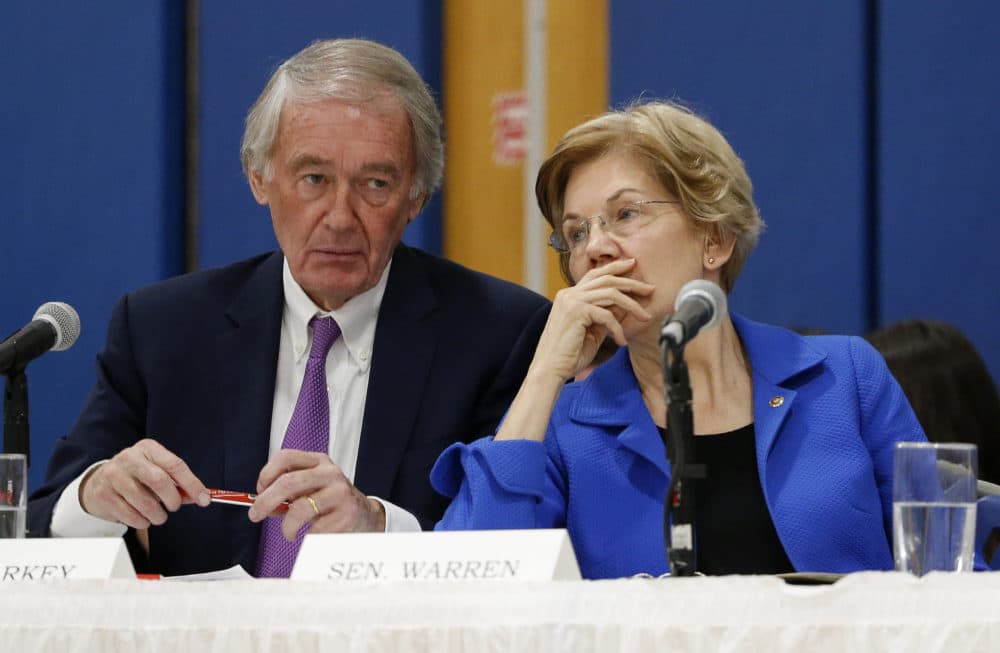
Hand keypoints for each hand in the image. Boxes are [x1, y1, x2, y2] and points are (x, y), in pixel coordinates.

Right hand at [79, 438, 210, 528]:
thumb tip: (199, 496)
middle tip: (174, 506)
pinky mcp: (103, 494)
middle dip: (173, 500)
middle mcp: (129, 458)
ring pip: (145, 502)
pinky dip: (142, 522)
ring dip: (158, 515)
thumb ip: (178, 483)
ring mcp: (113, 475)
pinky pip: (130, 515)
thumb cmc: (136, 476)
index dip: (192, 484)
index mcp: (148, 448)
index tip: (204, 498)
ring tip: (158, 515)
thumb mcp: (158, 471)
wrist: (100, 480)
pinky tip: (142, 518)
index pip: (175, 465)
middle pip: (160, 481)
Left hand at [247, 450, 384, 540]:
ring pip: (300, 510)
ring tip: (289, 533)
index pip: (286, 457)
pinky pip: (315, 530)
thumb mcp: (312, 487)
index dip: (266, 473)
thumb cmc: (332, 501)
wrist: (365, 515)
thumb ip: (289, 492)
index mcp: (318, 462)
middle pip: (289, 482)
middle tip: (256, 514)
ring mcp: (340, 493)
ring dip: (287, 527)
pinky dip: (307, 537)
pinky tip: (312, 535)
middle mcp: (330, 473)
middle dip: (266, 501)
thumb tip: (262, 505)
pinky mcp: (346, 514)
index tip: (259, 490)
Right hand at [532, 258, 653, 380]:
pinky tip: (621, 342)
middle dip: (631, 282)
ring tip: (645, 316)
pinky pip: (607, 315)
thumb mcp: (593, 331)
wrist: (550, 369)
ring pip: (611, 293)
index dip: (615, 268)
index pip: (595, 275)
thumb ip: (605, 315)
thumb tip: (625, 306)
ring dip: (632, 305)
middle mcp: (569, 294)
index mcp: (570, 295)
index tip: (632, 264)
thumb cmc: (570, 354)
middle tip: (650, 289)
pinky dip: (618, 329)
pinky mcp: (576, 312)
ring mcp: (572, 301)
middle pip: (606, 279)